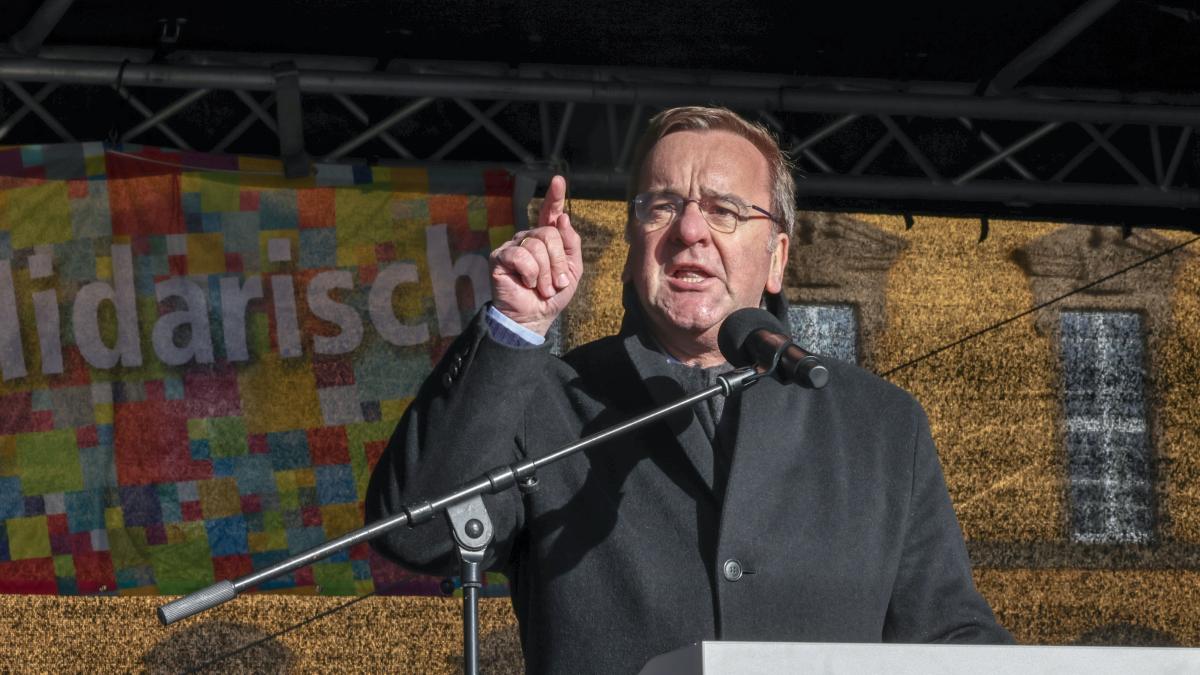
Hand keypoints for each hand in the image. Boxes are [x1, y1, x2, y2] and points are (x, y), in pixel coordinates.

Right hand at [489, 175, 582, 334]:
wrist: (535, 317)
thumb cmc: (552, 294)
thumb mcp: (572, 270)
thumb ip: (571, 244)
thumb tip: (563, 218)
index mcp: (546, 239)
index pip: (550, 213)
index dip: (554, 197)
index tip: (558, 180)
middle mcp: (529, 238)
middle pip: (550, 234)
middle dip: (558, 263)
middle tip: (556, 283)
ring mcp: (513, 246)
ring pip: (537, 246)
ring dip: (546, 273)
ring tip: (542, 288)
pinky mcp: (500, 257)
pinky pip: (522, 256)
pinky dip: (530, 274)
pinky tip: (527, 284)